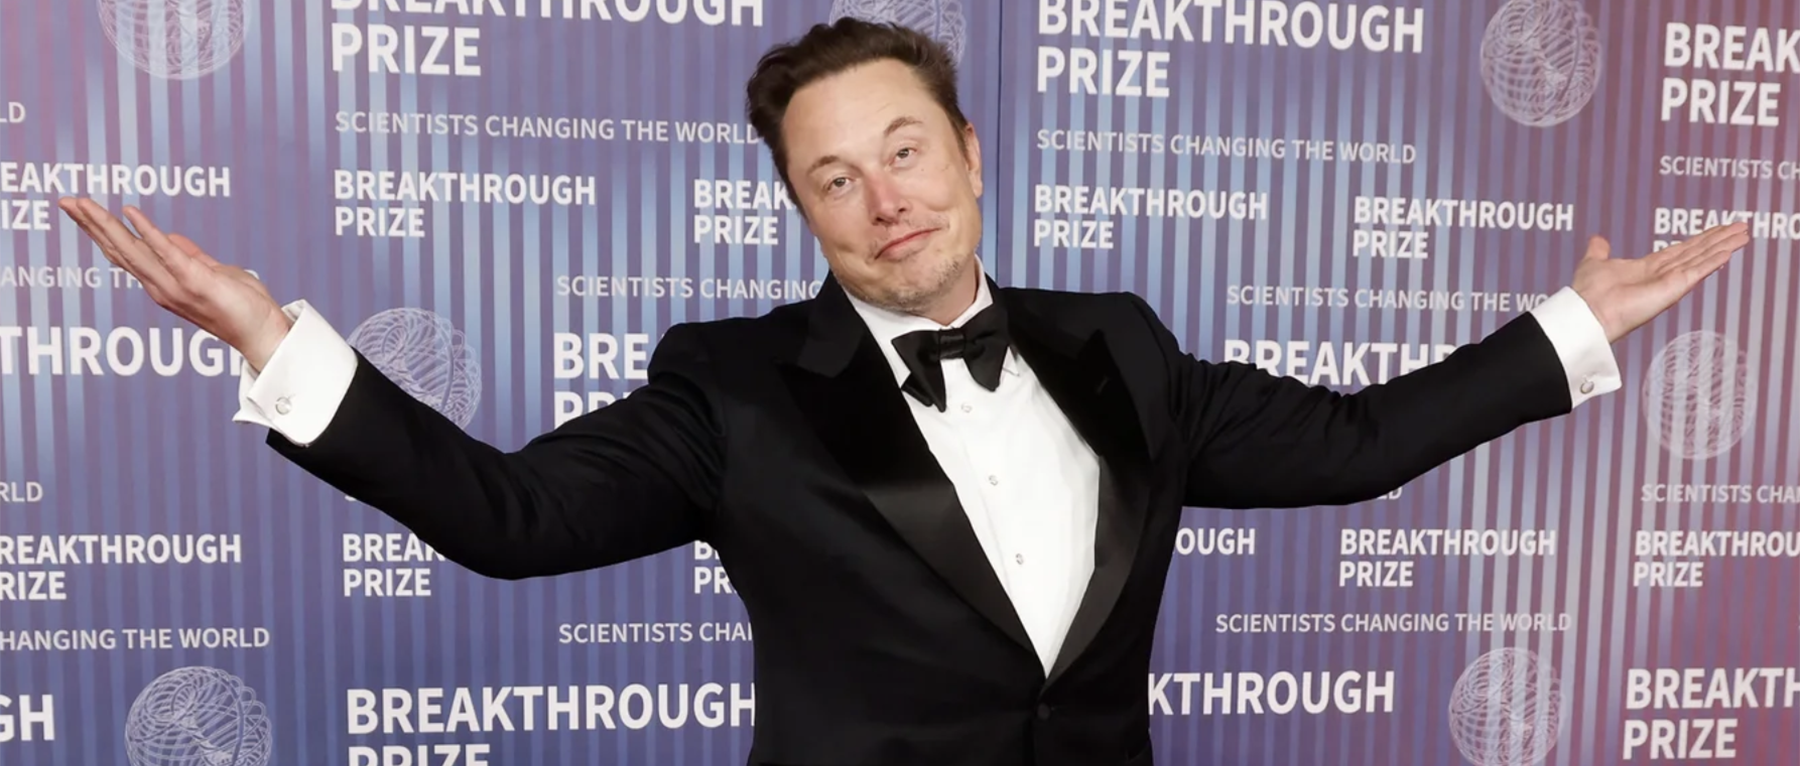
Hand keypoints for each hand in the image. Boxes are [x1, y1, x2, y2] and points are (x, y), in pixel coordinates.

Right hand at [58, 197, 292, 370]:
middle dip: (90, 225)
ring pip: (131, 251)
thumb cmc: (240, 305)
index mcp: (162, 283)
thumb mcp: (211, 272)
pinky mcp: (194, 281)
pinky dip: (147, 232)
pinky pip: (167, 253)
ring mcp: (174, 285)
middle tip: (66, 201)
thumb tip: (169, 237)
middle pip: (117, 250)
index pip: (124, 254)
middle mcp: (160, 286)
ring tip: (83, 204)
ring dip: (105, 225)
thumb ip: (188, 255)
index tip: (80, 210)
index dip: (100, 232)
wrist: (261, 332)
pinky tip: (129, 212)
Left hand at [1570, 222, 1750, 342]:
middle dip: (1717, 239)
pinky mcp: (1674, 288)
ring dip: (1723, 246)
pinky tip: (1729, 251)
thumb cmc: (1587, 293)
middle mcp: (1662, 275)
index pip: (1679, 250)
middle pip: (1696, 252)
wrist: (1588, 312)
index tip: (1715, 229)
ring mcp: (1670, 282)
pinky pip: (1698, 270)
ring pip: (1702, 258)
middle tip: (1739, 227)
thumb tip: (1598, 239)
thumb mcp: (1594, 263)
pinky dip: (1714, 260)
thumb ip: (1599, 251)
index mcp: (1647, 269)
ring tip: (1743, 234)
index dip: (1698, 240)